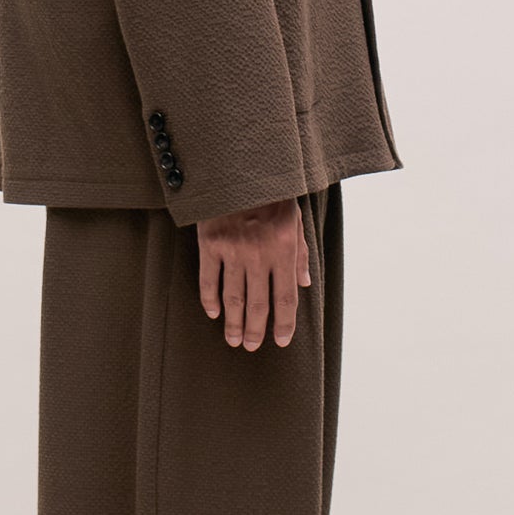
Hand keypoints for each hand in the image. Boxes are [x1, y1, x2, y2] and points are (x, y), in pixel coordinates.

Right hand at [196, 197, 309, 350]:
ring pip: (233, 297)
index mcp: (283, 250)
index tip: (280, 341)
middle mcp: (259, 254)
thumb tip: (304, 284)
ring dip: (233, 322)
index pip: (285, 298)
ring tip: (233, 339)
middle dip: (255, 330)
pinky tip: (213, 312)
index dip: (284, 324)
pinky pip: (209, 279)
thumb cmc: (272, 194)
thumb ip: (300, 254)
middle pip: (258, 304)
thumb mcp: (295, 220)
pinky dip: (210, 299)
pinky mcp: (210, 243)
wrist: (240, 167)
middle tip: (250, 346)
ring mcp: (232, 250)